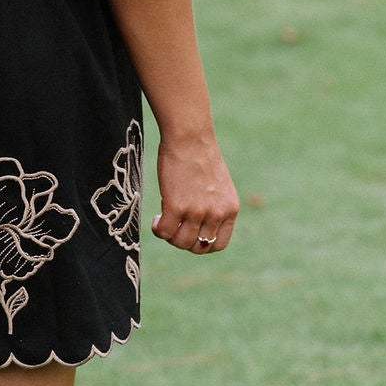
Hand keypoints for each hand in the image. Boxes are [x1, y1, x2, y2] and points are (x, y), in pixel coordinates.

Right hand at [153, 130, 237, 255]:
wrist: (189, 137)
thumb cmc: (199, 156)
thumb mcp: (217, 187)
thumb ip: (213, 207)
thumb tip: (195, 227)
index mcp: (230, 209)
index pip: (219, 244)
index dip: (202, 244)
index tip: (190, 232)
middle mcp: (217, 213)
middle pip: (198, 247)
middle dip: (183, 240)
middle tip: (173, 225)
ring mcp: (198, 211)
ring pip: (181, 242)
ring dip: (169, 236)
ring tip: (163, 220)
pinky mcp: (178, 206)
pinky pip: (165, 232)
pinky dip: (158, 229)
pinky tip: (156, 219)